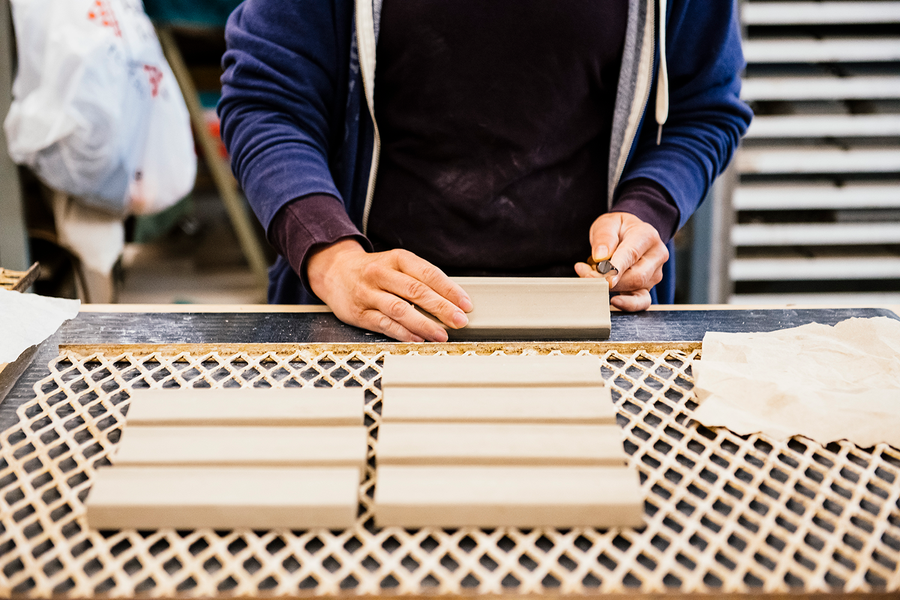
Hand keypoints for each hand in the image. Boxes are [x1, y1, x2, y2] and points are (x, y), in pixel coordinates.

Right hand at [306, 239, 472, 341]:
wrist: (333, 271)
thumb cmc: (373, 270)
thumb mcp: (396, 264)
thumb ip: (420, 279)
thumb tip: (451, 301)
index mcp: (396, 258)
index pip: (428, 273)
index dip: (449, 289)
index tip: (466, 303)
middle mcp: (381, 274)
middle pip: (416, 291)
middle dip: (441, 308)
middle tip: (460, 321)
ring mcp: (368, 293)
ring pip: (399, 309)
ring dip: (423, 324)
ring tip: (441, 334)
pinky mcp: (359, 312)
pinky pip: (383, 324)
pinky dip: (402, 332)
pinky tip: (417, 338)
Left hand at [574, 212, 668, 311]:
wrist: (628, 234)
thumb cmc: (617, 229)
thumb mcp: (607, 223)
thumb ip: (604, 237)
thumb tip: (601, 256)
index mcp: (647, 236)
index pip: (631, 254)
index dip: (616, 268)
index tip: (602, 277)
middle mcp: (656, 256)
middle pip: (634, 276)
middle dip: (607, 280)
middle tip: (585, 274)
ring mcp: (654, 273)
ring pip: (635, 289)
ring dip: (609, 288)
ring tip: (591, 277)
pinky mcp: (648, 286)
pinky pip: (642, 301)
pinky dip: (627, 304)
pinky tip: (614, 301)